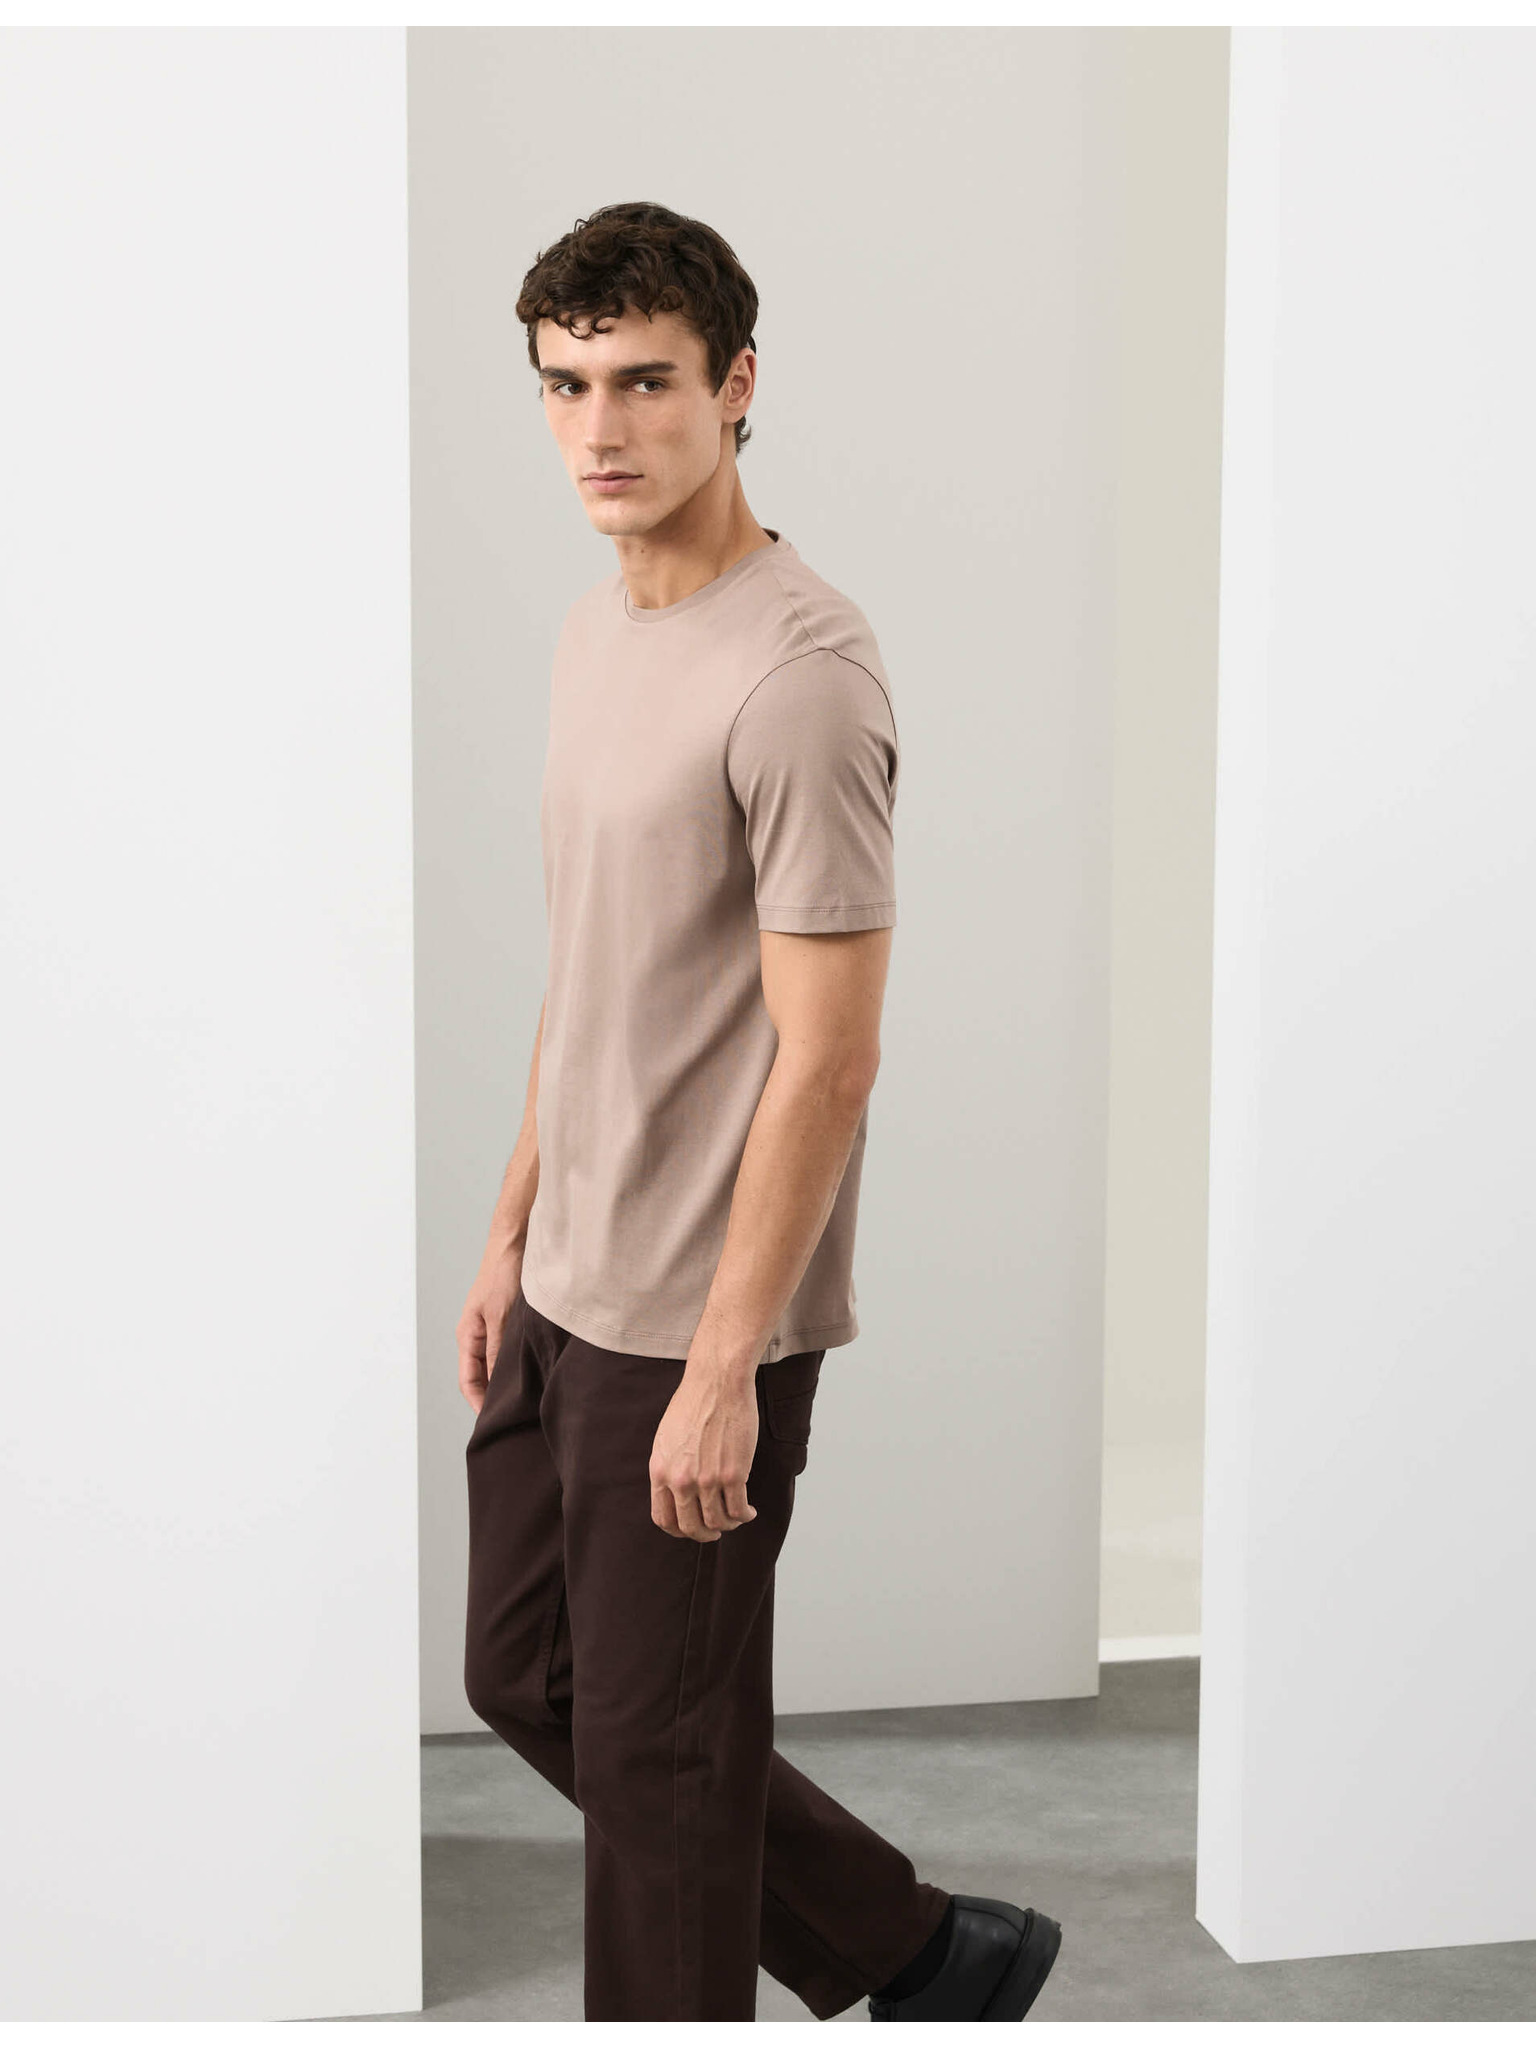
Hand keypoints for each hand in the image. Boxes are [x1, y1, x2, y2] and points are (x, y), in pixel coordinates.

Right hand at [456, 1252, 522, 1414]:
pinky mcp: (510, 1321)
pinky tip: (539, 1371)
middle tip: (517, 1417)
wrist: (516, 1241)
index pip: (468, 1382)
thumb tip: (497, 1387)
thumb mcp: (501, 1317)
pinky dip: (521, 1363)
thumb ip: (497, 1352)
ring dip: (510, 1380)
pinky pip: (511, 1350)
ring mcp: (494, 1328)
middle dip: (496, 1397)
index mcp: (468, 1336)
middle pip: (483, 1377)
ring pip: (499, 1364)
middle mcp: (479, 1335)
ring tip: (530, 1400)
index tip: (495, 1423)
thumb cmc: (504, 1274)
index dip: (479, 1404)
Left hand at [650, 1366, 760, 1541]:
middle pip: (691, 1527)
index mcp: (660, 1471)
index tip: (691, 1528)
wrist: (718, 1382)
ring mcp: (707, 1480)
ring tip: (737, 1517)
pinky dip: (745, 1516)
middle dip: (705, 1535)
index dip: (679, 1530)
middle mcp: (681, 1480)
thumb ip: (669, 1468)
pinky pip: (739, 1510)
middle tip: (715, 1532)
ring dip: (729, 1525)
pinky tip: (750, 1511)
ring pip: (718, 1522)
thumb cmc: (694, 1404)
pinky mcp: (733, 1474)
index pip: (664, 1519)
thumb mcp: (667, 1439)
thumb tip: (675, 1492)